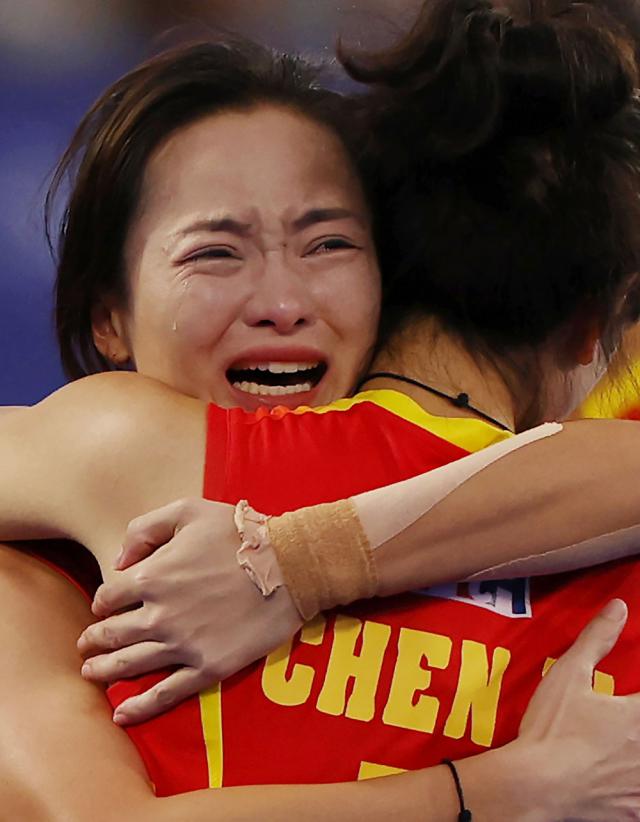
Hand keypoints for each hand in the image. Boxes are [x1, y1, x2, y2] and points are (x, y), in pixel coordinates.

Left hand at [77, 498, 301, 724]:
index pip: (107, 596)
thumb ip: (144, 528)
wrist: (291, 566)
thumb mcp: (188, 510)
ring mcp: (183, 645)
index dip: (102, 602)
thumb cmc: (240, 533)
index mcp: (152, 576)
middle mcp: (160, 615)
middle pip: (111, 635)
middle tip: (86, 645)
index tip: (105, 607)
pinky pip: (166, 694)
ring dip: (104, 671)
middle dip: (93, 640)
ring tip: (92, 674)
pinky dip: (139, 706)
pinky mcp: (208, 667)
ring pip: (130, 665)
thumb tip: (119, 561)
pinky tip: (122, 713)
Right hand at [461, 599, 639, 820]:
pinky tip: (624, 785)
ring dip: (638, 759)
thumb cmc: (551, 728)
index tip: (634, 694)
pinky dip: (634, 792)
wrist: (534, 784)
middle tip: (626, 722)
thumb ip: (597, 639)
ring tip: (627, 753)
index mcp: (638, 716)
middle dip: (638, 724)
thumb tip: (618, 608)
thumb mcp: (569, 674)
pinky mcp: (632, 813)